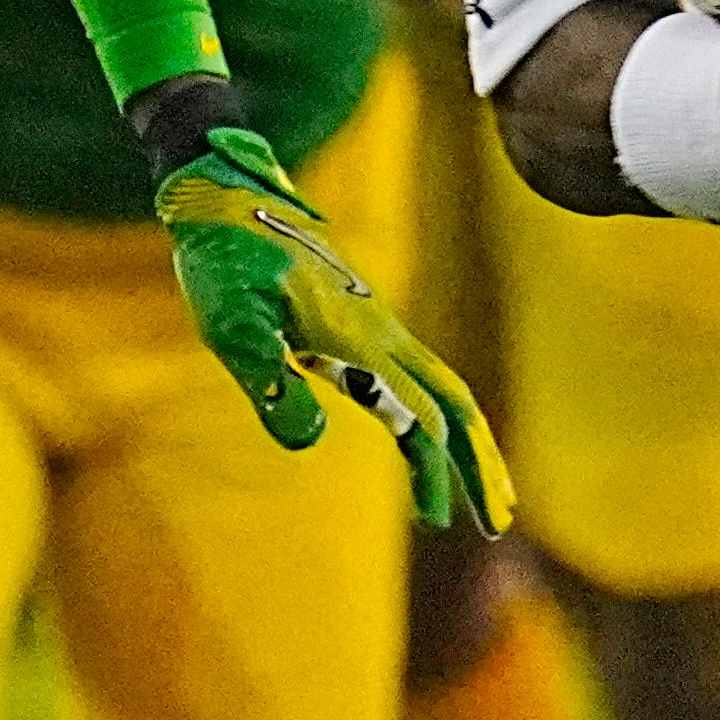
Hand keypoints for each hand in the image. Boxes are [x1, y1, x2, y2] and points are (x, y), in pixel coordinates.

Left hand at [154, 122, 514, 529]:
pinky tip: (428, 451)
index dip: (433, 468)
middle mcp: (378, 331)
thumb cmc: (220, 261)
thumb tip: (310, 441)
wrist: (221, 197)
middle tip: (499, 522)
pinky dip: (434, 422)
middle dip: (481, 462)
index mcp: (354, 336)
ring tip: (487, 500)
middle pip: (454, 402)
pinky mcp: (358, 328)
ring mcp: (374, 327)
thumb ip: (268, 383)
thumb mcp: (228, 325)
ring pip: (443, 390)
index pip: (416, 412)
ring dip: (469, 446)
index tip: (434, 519)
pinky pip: (415, 380)